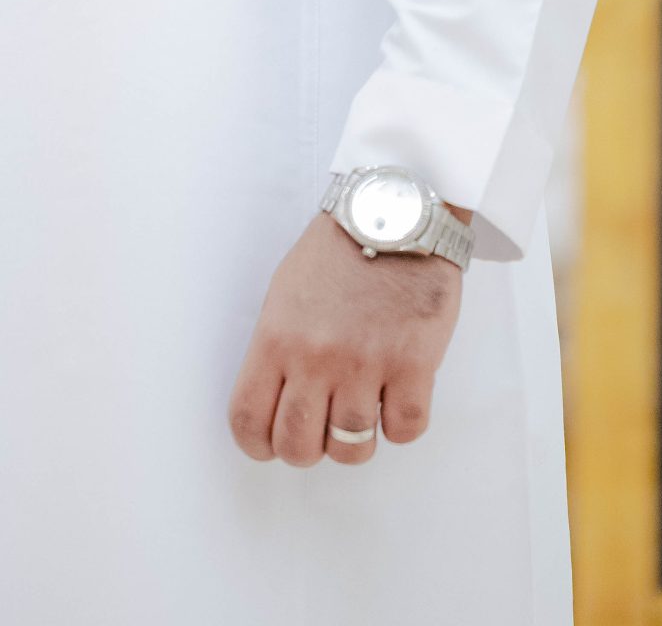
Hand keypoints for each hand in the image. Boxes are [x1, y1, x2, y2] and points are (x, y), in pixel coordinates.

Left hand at [227, 211, 464, 467]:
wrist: (394, 212)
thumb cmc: (338, 252)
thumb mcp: (285, 292)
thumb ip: (277, 349)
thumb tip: (274, 404)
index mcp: (277, 338)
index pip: (248, 420)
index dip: (257, 444)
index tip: (271, 442)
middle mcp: (316, 357)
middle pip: (298, 447)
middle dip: (308, 449)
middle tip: (321, 428)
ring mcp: (366, 363)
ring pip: (351, 448)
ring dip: (357, 437)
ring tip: (363, 407)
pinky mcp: (413, 363)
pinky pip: (404, 430)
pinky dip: (401, 423)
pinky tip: (397, 394)